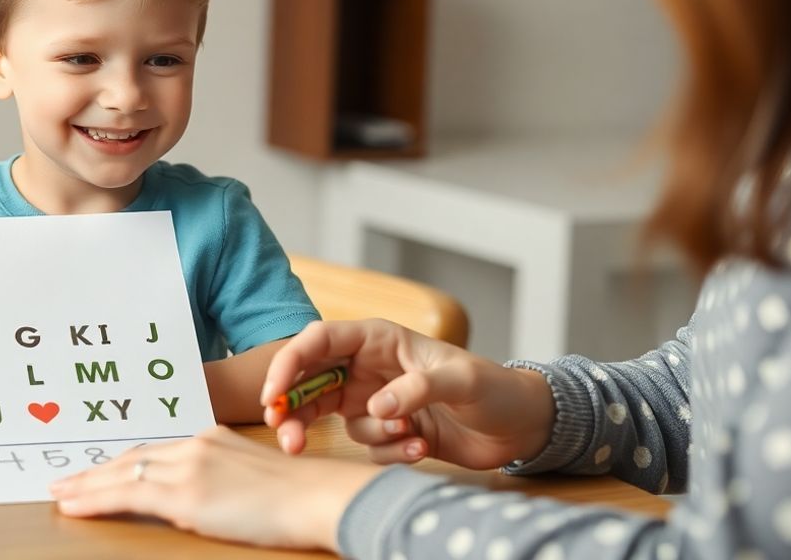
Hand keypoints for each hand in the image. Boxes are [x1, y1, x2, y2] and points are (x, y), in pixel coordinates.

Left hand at [51, 426, 378, 550]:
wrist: (318, 497)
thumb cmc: (300, 496)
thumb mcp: (255, 476)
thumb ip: (224, 479)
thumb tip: (205, 497)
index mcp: (213, 438)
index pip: (156, 449)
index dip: (124, 460)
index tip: (101, 469)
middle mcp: (197, 444)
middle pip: (133, 455)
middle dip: (96, 470)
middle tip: (65, 480)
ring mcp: (189, 466)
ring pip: (122, 472)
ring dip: (86, 485)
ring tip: (60, 494)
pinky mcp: (185, 494)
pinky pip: (126, 493)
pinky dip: (95, 499)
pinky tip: (74, 506)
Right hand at [261, 319, 555, 469]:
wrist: (517, 425)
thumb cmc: (494, 388)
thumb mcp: (463, 380)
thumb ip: (420, 387)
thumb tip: (378, 404)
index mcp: (380, 339)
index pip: (319, 341)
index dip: (289, 363)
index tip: (273, 394)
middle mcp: (369, 367)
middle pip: (311, 382)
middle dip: (295, 410)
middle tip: (288, 438)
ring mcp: (374, 400)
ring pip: (333, 420)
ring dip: (368, 435)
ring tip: (408, 436)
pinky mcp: (386, 430)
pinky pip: (367, 446)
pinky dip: (390, 452)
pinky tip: (422, 447)